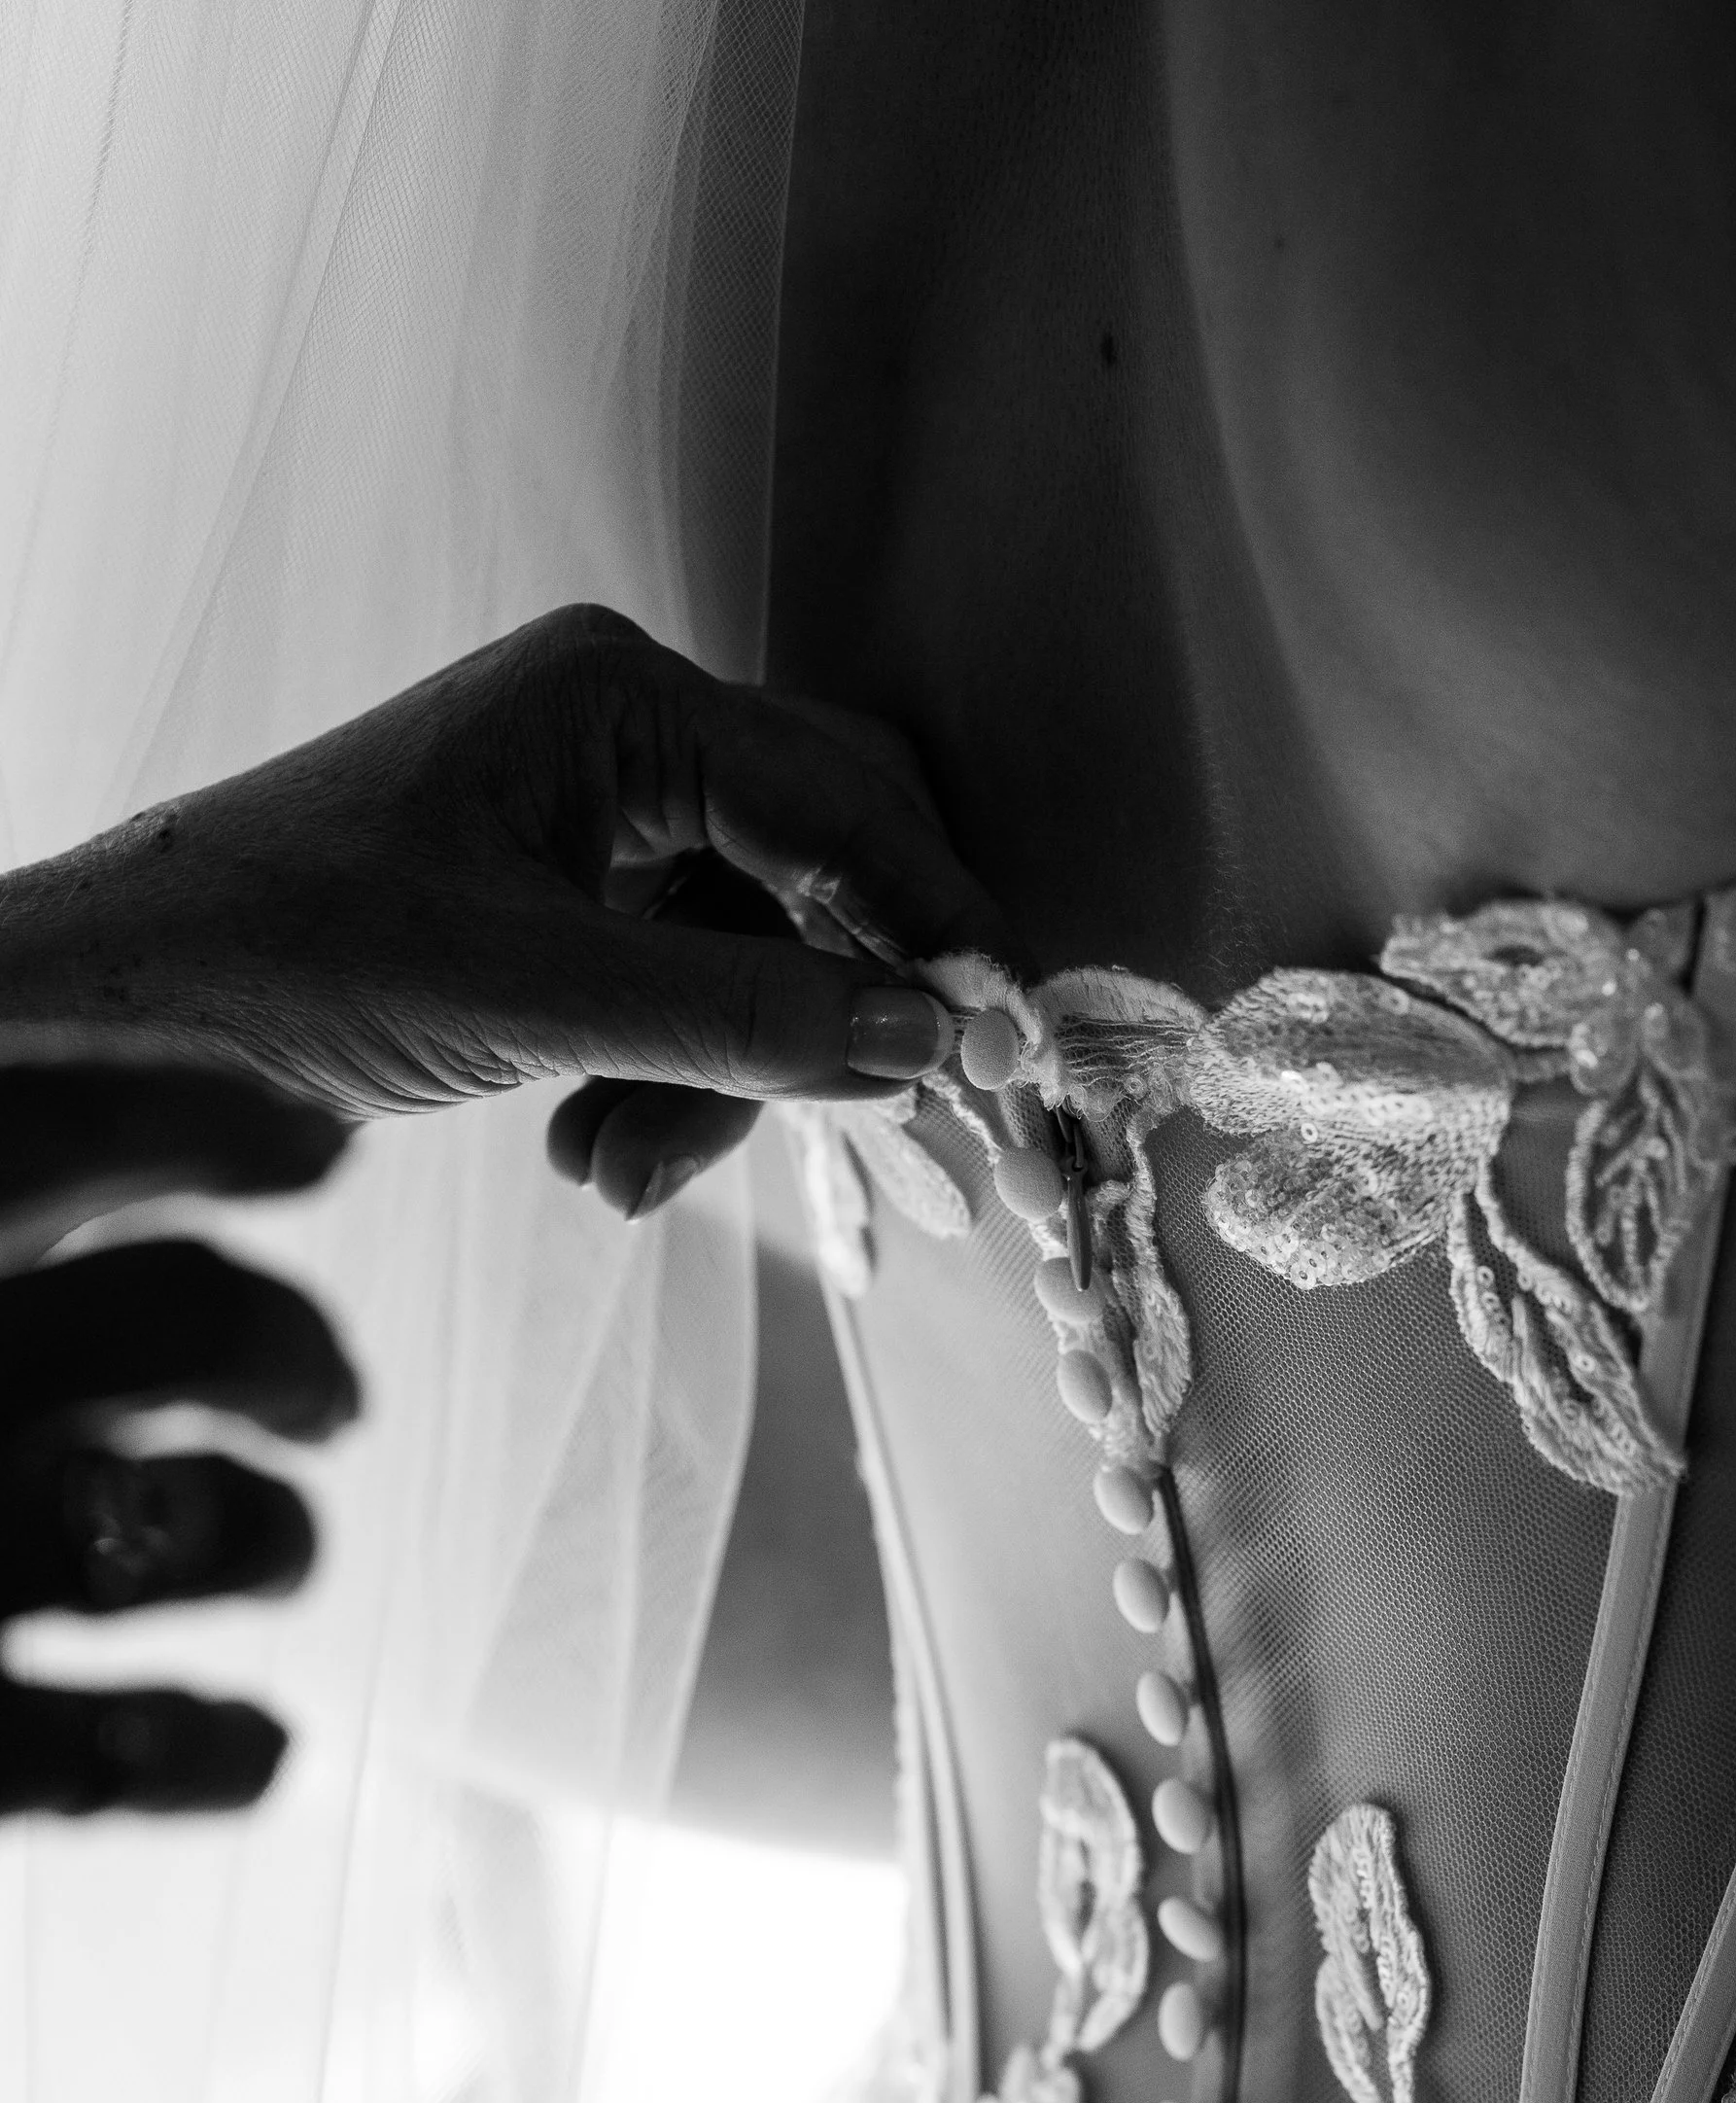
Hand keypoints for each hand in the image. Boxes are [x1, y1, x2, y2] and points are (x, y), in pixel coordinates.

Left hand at [0, 606, 1004, 1138]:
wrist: (137, 1002)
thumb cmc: (294, 955)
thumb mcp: (532, 996)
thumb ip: (739, 1017)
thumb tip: (925, 1042)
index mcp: (618, 699)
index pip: (844, 808)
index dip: (939, 929)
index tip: (1008, 1047)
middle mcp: (629, 737)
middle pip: (824, 880)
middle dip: (824, 1022)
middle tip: (876, 1133)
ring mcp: (606, 818)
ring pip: (760, 962)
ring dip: (719, 1090)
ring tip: (610, 1179)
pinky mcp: (579, 901)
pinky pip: (691, 997)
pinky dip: (663, 1091)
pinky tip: (583, 1155)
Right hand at [0, 1065, 357, 1818]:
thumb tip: (221, 1129)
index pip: (43, 1117)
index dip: (201, 1116)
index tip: (323, 1139)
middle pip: (188, 1320)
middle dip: (290, 1348)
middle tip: (334, 1395)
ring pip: (178, 1528)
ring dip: (269, 1532)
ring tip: (276, 1540)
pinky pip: (114, 1762)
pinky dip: (219, 1747)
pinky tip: (263, 1738)